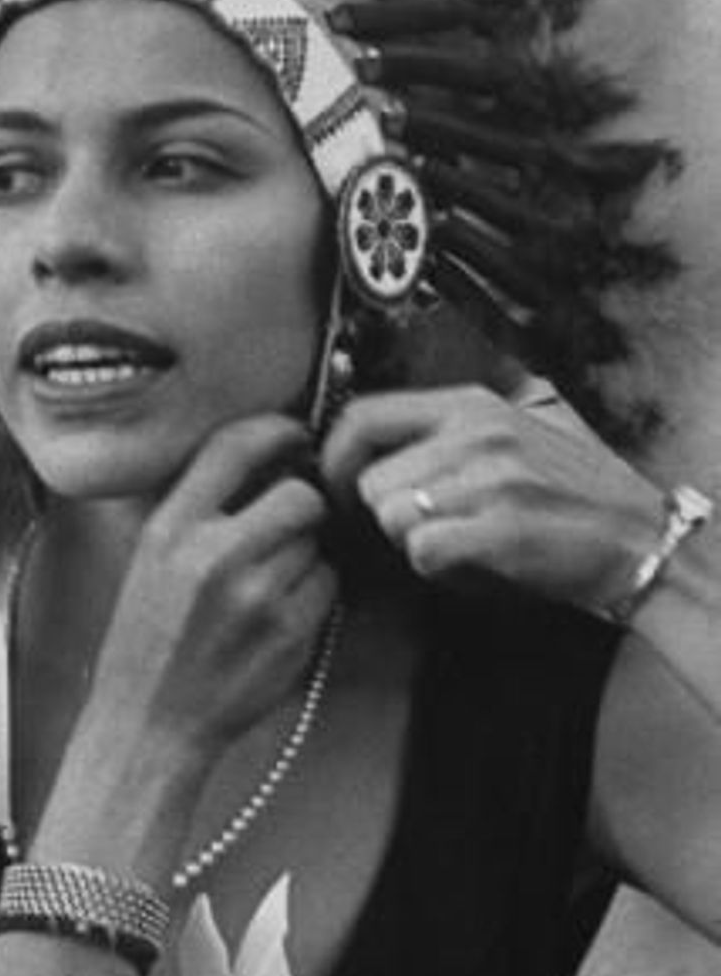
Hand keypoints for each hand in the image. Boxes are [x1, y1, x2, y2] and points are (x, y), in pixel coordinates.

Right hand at [92, 414, 337, 756]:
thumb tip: (261, 463)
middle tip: (289, 523)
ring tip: (268, 583)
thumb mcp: (149, 561)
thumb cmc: (146, 641)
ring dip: (305, 554)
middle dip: (303, 506)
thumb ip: (196, 511)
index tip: (293, 436)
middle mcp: (213, 555)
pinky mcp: (290, 633)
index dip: (275, 431)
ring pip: (316, 544)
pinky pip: (327, 587)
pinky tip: (278, 615)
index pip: (234, 447)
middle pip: (298, 496)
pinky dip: (313, 593)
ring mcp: (257, 596)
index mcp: (169, 529)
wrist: (150, 722)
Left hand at [319, 384, 666, 615]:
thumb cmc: (571, 492)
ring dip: (414, 543)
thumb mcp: (514, 430)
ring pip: (390, 518)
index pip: (364, 415)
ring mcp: (491, 478)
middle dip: (386, 518)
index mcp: (472, 405)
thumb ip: (446, 430)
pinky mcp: (502, 527)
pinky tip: (472, 564)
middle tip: (424, 531)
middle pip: (371, 482)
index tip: (337, 489)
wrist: (641, 537)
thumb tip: (364, 441)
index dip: (334, 458)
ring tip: (460, 543)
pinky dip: (438, 569)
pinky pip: (422, 551)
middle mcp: (477, 432)